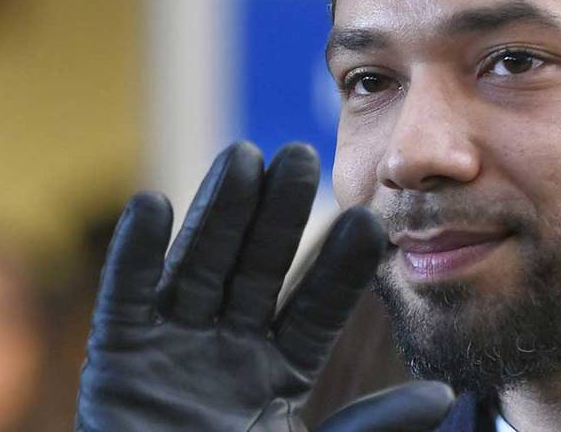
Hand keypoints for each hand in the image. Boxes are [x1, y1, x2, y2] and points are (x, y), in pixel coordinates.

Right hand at [76, 141, 453, 430]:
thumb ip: (372, 426)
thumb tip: (443, 395)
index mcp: (282, 368)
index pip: (319, 309)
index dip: (341, 267)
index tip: (370, 220)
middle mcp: (231, 345)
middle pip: (259, 269)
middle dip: (280, 215)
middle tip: (303, 155)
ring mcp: (174, 346)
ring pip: (201, 266)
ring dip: (218, 213)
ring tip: (241, 156)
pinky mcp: (117, 360)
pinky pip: (126, 300)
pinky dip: (133, 256)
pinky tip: (151, 206)